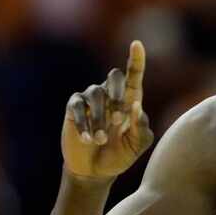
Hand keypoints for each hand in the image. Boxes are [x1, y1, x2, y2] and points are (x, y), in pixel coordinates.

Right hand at [62, 40, 154, 178]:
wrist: (96, 171)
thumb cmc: (120, 155)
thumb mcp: (137, 145)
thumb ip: (141, 127)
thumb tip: (136, 106)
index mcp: (130, 100)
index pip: (133, 74)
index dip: (136, 58)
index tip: (136, 43)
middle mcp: (110, 94)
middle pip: (114, 77)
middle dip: (117, 96)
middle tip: (118, 121)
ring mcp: (91, 99)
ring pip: (96, 95)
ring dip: (100, 119)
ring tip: (102, 139)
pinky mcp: (74, 108)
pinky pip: (78, 108)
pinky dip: (85, 125)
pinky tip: (89, 140)